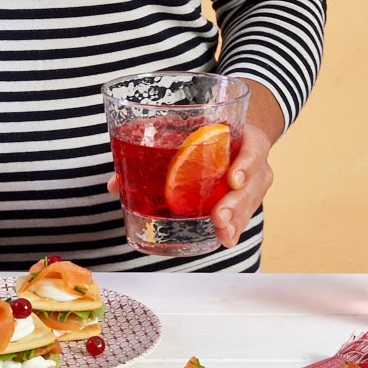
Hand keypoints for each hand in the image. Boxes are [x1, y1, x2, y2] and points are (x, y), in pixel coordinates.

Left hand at [105, 123, 273, 248]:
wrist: (228, 131)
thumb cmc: (202, 130)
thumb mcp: (185, 129)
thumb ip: (152, 148)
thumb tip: (114, 184)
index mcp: (242, 134)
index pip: (252, 147)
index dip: (246, 163)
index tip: (233, 179)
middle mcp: (251, 160)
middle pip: (253, 183)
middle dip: (235, 203)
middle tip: (218, 217)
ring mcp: (252, 181)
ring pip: (249, 202)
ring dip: (235, 220)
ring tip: (223, 234)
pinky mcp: (245, 197)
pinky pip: (243, 213)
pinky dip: (233, 227)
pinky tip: (225, 238)